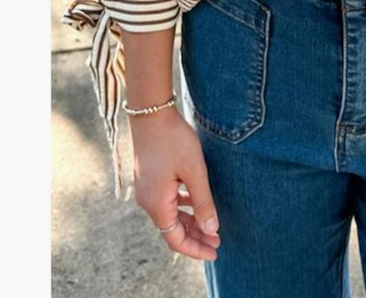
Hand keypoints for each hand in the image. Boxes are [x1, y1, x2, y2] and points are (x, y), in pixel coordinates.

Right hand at [129, 106, 220, 261]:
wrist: (151, 113)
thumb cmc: (173, 140)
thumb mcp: (194, 171)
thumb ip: (203, 202)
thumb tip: (211, 230)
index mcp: (157, 204)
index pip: (175, 239)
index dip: (195, 249)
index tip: (215, 252)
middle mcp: (148, 202)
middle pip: (172, 230)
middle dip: (195, 237)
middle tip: (218, 241)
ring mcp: (147, 190)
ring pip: (170, 216)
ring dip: (190, 222)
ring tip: (211, 226)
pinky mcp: (149, 178)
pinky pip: (166, 202)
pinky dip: (182, 208)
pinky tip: (195, 202)